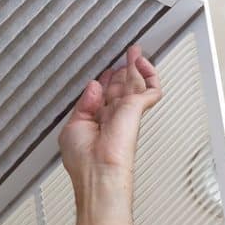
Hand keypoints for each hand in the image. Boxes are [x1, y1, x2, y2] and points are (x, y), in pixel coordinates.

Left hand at [58, 44, 161, 194]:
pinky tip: (143, 64)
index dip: (106, 81)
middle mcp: (113, 116)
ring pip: (136, 85)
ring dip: (135, 66)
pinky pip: (151, 89)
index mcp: (97, 122)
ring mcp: (126, 112)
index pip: (104, 97)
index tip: (106, 72)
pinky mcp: (136, 109)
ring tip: (135, 52)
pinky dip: (150, 75)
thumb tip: (93, 85)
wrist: (97, 172)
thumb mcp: (73, 126)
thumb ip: (83, 104)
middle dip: (122, 70)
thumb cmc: (83, 160)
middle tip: (126, 56)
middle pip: (121, 87)